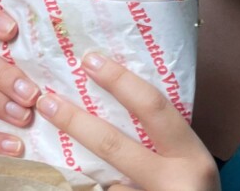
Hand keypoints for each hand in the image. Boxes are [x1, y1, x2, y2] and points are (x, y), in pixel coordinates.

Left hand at [35, 52, 218, 190]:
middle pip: (114, 145)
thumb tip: (114, 98)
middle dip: (75, 121)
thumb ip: (162, 139)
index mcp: (191, 155)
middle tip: (46, 100)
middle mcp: (175, 181)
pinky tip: (88, 186)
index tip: (89, 61)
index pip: (153, 107)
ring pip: (106, 184)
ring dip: (88, 174)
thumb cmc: (193, 190)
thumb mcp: (188, 162)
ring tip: (67, 159)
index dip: (119, 81)